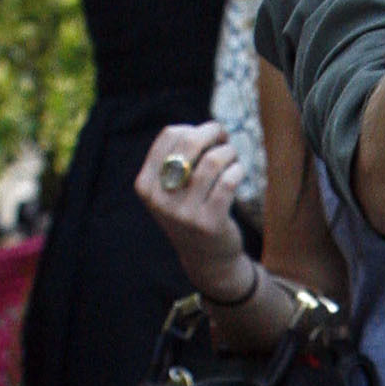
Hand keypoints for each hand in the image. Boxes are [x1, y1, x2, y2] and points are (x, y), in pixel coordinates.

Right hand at [135, 123, 248, 295]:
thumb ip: (181, 157)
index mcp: (146, 185)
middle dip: (213, 133)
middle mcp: (161, 199)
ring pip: (212, 162)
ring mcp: (184, 213)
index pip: (169, 136)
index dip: (194, 127)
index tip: (209, 135)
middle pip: (189, 143)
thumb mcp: (173, 188)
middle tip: (225, 139)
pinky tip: (238, 173)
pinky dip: (237, 171)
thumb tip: (210, 128)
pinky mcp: (209, 223)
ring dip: (229, 153)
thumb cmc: (192, 210)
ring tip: (233, 157)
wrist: (206, 258)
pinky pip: (228, 182)